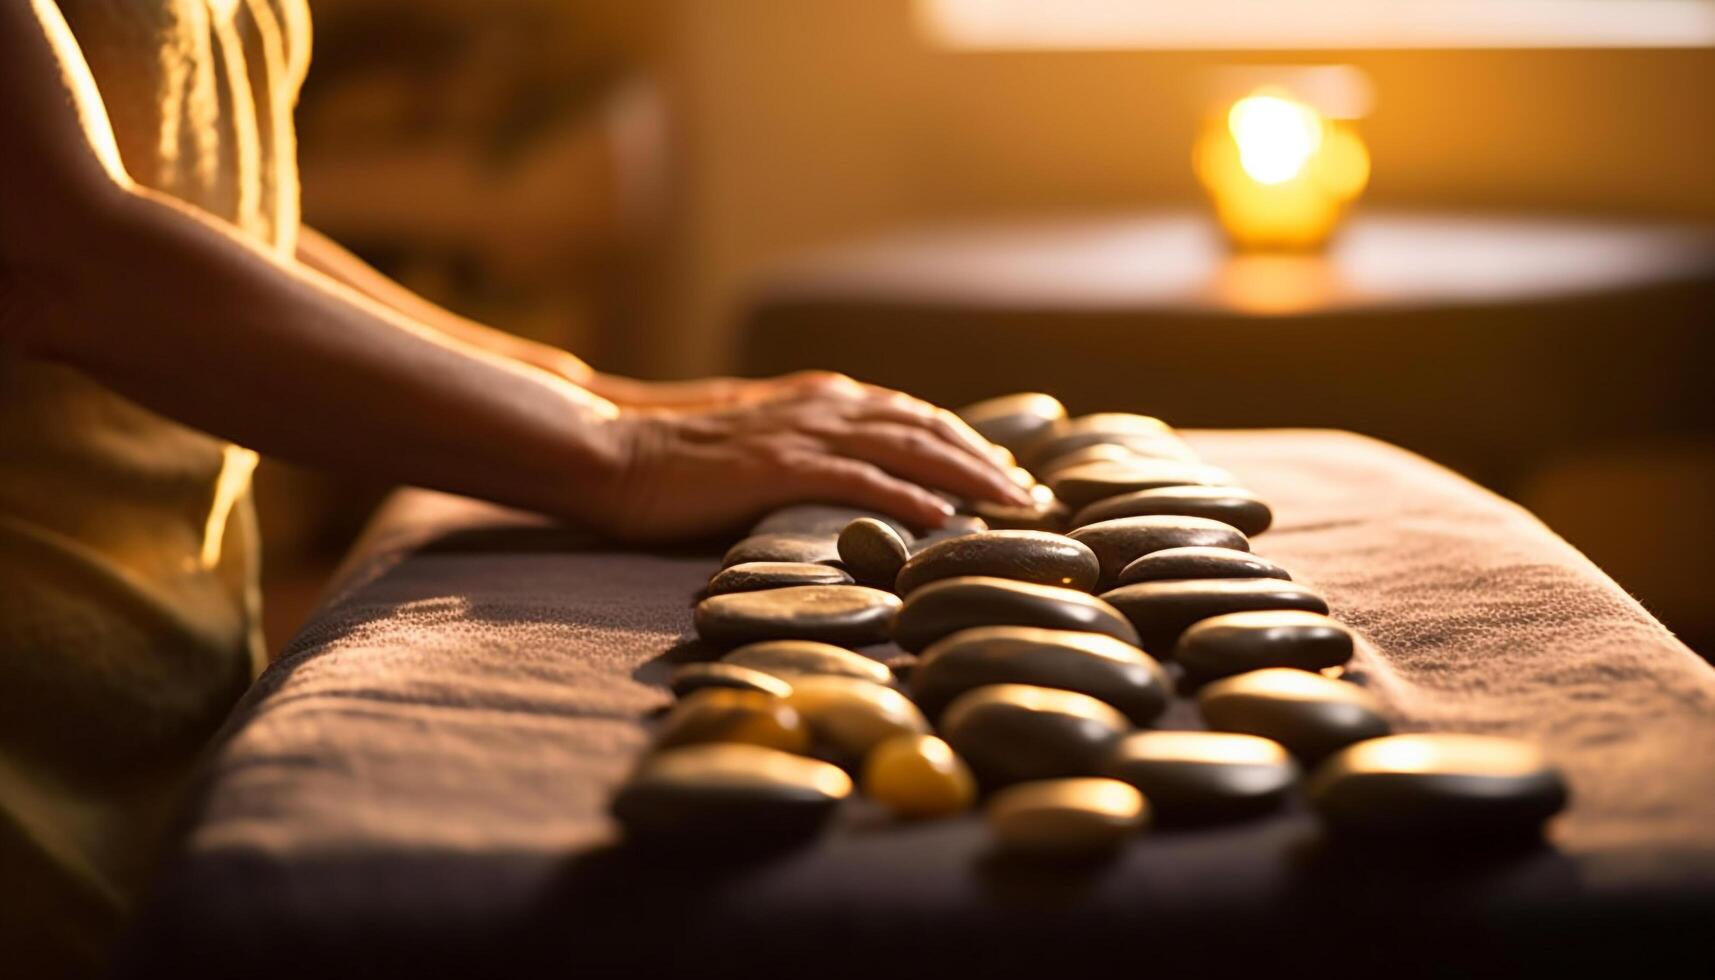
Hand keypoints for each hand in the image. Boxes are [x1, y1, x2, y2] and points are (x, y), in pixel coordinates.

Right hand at [588, 373, 1029, 541]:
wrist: (616, 452)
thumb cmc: (680, 460)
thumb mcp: (759, 446)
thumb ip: (810, 453)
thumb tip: (857, 485)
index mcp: (821, 399)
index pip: (914, 417)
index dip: (966, 445)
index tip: (1007, 477)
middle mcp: (823, 406)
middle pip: (927, 427)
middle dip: (985, 461)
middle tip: (1031, 500)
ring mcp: (803, 432)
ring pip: (909, 447)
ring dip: (967, 477)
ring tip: (1011, 509)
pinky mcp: (780, 465)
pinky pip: (860, 479)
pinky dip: (907, 496)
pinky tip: (942, 518)